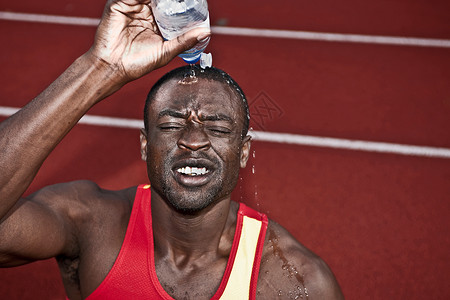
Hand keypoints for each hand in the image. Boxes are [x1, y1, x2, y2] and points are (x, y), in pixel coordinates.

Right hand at [88, 0, 209, 81]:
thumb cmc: (138, 63)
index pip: (171, 5)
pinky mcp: (118, 3)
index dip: (181, 3)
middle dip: (174, 0)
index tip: (196, 1)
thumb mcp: (166, 51)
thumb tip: (206, 33)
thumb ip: (184, 41)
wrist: (114, 68)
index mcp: (156, 20)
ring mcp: (132, 5)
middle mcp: (144, 10)